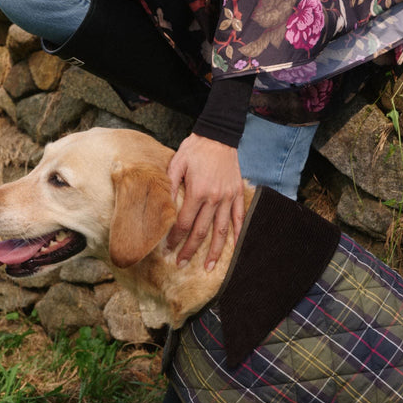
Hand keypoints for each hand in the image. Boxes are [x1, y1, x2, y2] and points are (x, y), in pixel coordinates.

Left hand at [166, 134, 244, 270]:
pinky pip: (239, 217)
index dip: (175, 239)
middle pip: (201, 232)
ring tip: (210, 267)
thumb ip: (170, 188)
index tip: (168, 250)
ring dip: (215, 251)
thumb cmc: (194, 149)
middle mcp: (215, 198)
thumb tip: (162, 210)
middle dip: (190, 250)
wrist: (218, 135)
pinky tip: (234, 247)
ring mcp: (228, 197)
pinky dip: (237, 233)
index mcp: (197, 192)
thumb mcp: (176, 164)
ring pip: (222, 231)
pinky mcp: (237, 193)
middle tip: (181, 264)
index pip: (183, 223)